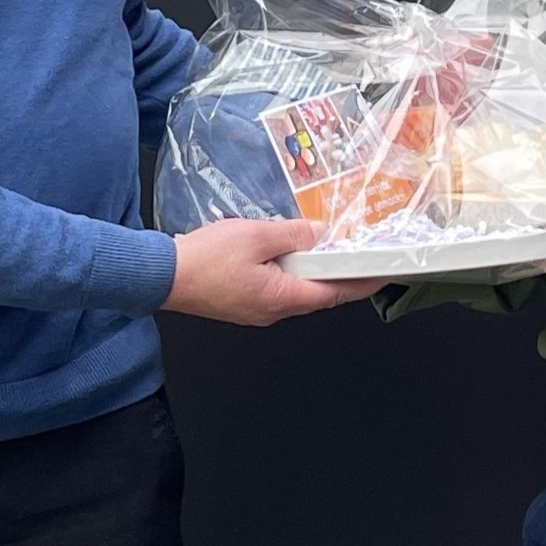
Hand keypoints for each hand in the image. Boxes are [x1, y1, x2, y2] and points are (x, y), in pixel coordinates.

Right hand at [163, 219, 379, 325]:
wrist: (160, 276)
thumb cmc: (206, 259)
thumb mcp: (257, 235)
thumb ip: (293, 234)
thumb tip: (318, 234)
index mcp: (283, 298)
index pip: (336, 293)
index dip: (363, 282)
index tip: (385, 273)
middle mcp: (274, 311)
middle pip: (318, 293)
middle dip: (340, 274)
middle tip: (358, 253)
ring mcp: (257, 310)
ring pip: (296, 290)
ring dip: (313, 271)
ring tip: (327, 247)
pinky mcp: (242, 303)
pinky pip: (276, 287)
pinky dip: (290, 271)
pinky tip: (288, 252)